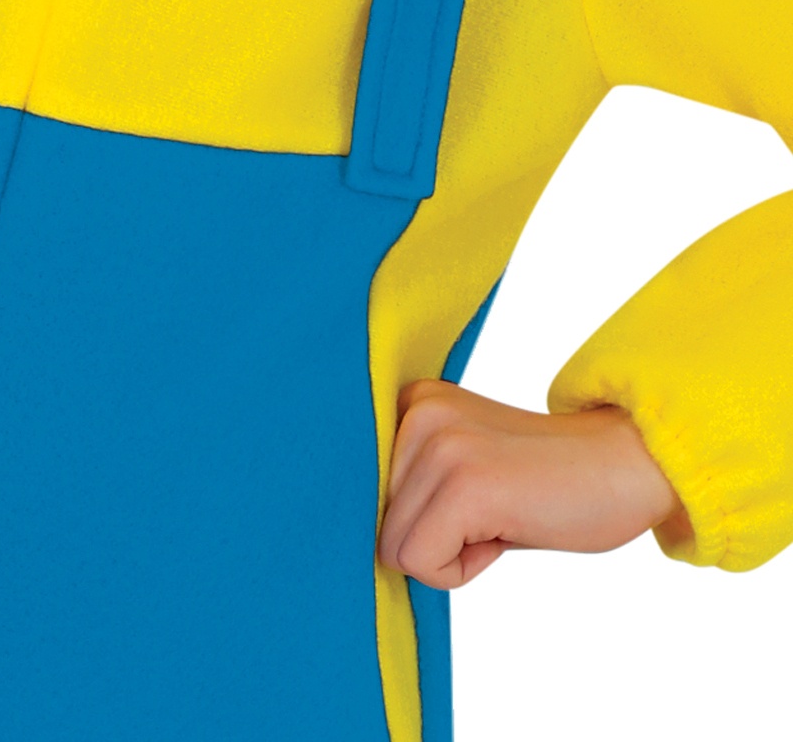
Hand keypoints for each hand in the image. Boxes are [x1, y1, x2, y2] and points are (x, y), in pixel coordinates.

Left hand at [376, 378, 688, 589]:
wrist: (629, 464)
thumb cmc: (544, 480)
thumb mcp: (459, 463)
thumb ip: (407, 480)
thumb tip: (341, 532)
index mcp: (409, 402)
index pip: (359, 493)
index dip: (411, 518)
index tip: (461, 504)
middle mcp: (414, 412)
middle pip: (374, 524)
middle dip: (432, 536)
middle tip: (492, 510)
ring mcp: (438, 443)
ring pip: (393, 548)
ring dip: (449, 553)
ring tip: (500, 515)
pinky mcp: (464, 483)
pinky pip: (421, 564)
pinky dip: (462, 570)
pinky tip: (505, 530)